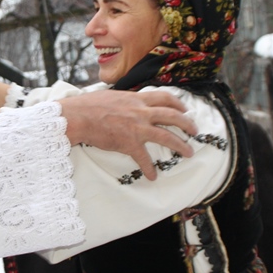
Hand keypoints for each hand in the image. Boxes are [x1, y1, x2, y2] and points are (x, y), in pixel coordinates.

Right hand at [59, 89, 197, 179]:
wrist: (78, 116)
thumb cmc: (89, 105)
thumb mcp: (112, 96)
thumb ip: (125, 101)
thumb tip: (127, 103)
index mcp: (136, 98)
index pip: (164, 97)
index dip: (178, 103)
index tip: (185, 109)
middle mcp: (141, 111)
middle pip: (172, 115)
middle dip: (187, 123)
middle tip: (195, 131)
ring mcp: (137, 127)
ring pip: (166, 136)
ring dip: (180, 145)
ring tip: (189, 152)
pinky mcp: (129, 143)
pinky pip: (144, 158)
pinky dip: (149, 168)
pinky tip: (153, 176)